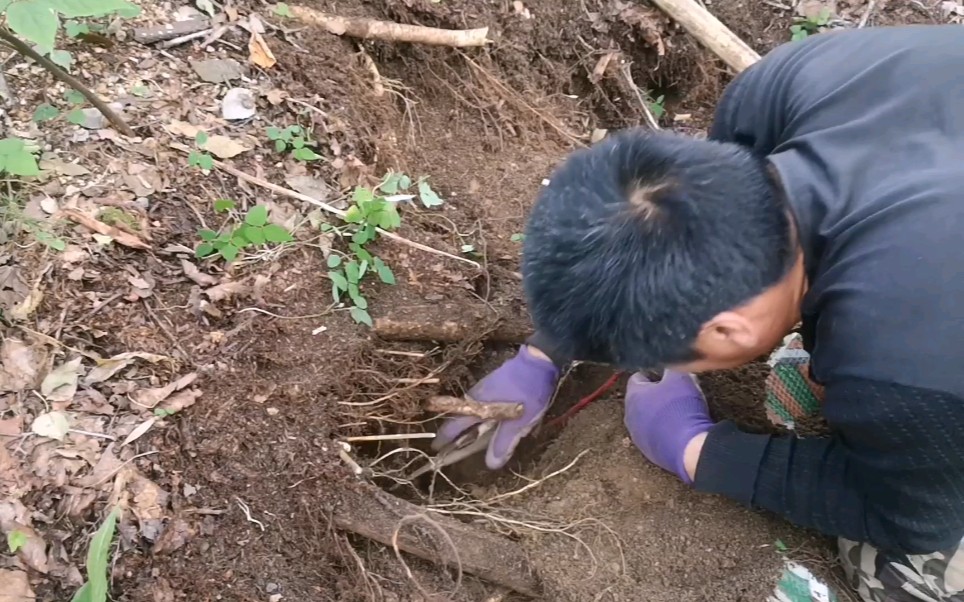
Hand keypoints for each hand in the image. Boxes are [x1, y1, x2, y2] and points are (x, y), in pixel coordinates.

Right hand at [432, 346, 559, 468]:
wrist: (538, 360)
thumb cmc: (526, 394)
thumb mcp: (517, 423)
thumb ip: (503, 443)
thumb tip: (490, 464)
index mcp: (476, 407)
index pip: (454, 425)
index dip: (444, 438)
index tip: (436, 448)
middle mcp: (475, 396)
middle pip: (460, 417)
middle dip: (456, 432)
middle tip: (454, 446)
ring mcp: (484, 387)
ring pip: (471, 409)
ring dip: (469, 423)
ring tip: (473, 435)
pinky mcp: (493, 382)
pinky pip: (481, 402)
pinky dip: (481, 414)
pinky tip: (492, 418)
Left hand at [624, 370, 713, 483]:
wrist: (688, 447)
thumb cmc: (681, 408)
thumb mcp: (680, 377)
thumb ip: (671, 367)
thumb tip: (670, 365)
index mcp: (633, 395)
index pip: (638, 378)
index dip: (653, 374)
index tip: (667, 375)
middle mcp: (630, 416)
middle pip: (641, 400)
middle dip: (656, 395)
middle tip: (675, 394)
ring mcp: (638, 436)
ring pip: (647, 420)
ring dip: (659, 416)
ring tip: (679, 413)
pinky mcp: (649, 452)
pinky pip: (655, 437)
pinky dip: (664, 432)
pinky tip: (679, 431)